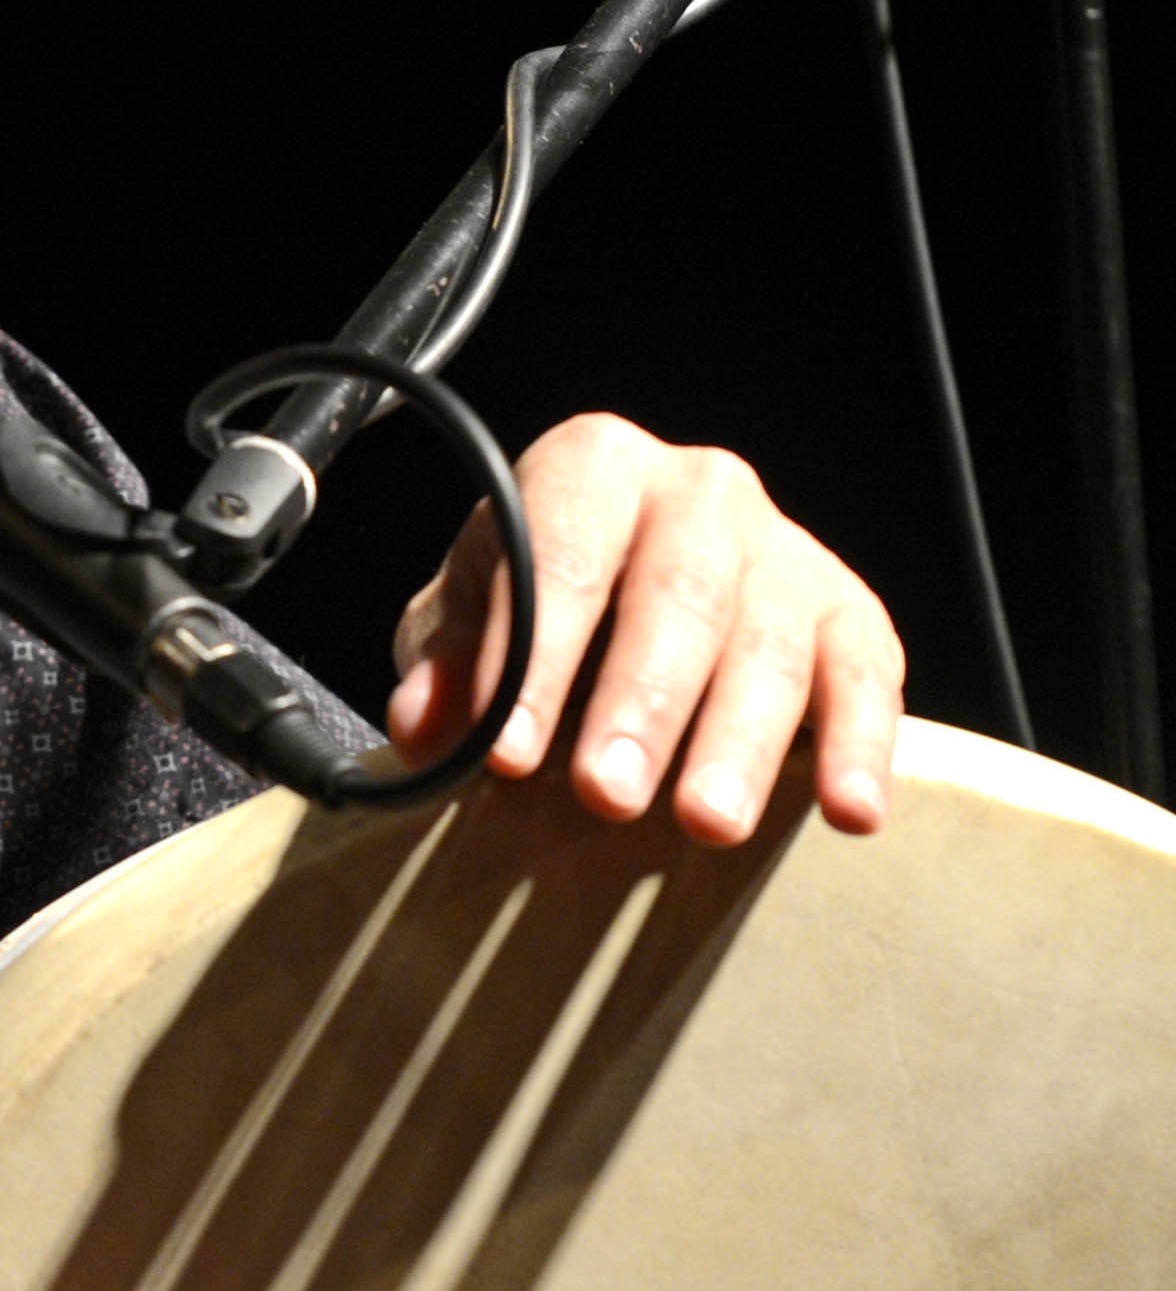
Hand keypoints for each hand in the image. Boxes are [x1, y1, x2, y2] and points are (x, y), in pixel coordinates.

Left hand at [385, 412, 903, 843]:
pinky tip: (849, 813)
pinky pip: (869, 673)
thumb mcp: (471, 613)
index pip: (562, 554)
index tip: (510, 754)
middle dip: (641, 702)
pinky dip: (862, 745)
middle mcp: (699, 490)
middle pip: (679, 594)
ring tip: (706, 823)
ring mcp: (784, 548)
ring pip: (772, 642)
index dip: (536, 654)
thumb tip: (421, 723)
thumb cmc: (538, 598)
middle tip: (606, 795)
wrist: (628, 581)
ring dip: (739, 740)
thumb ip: (446, 662)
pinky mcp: (850, 611)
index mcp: (592, 468)